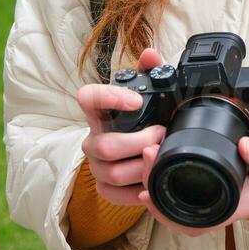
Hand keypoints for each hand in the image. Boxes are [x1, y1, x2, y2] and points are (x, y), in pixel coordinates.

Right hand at [74, 48, 167, 206]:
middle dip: (139, 142)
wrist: (138, 155)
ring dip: (143, 166)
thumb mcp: (147, 97)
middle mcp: (93, 139)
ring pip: (113, 173)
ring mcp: (96, 166)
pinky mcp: (104, 188)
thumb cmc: (141, 122)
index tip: (137, 101)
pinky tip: (152, 181)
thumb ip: (149, 72)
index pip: (88, 97)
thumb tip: (150, 55)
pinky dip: (138, 190)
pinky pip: (116, 194)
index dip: (109, 98)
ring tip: (161, 156)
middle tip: (161, 134)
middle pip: (106, 146)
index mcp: (99, 112)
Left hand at [137, 136, 248, 237]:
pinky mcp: (209, 191)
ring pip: (173, 202)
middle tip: (147, 153)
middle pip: (173, 210)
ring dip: (157, 181)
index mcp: (228, 208)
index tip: (146, 192)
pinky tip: (157, 164)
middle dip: (153, 185)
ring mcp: (211, 202)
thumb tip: (244, 145)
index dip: (163, 212)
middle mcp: (215, 210)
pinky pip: (181, 193)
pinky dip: (166, 180)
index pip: (189, 222)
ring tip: (149, 153)